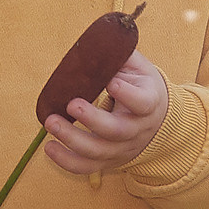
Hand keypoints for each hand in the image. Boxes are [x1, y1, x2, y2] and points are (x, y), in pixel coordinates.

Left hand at [43, 50, 168, 174]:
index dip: (128, 95)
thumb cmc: (142, 87)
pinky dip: (66, 162)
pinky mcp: (108, 160)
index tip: (111, 82)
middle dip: (92, 119)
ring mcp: (122, 148)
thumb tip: (95, 41)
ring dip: (72, 139)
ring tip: (51, 123)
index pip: (143, 102)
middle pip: (117, 131)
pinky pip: (87, 167)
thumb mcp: (139, 68)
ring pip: (98, 151)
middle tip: (71, 104)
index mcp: (149, 103)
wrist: (158, 120)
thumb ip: (120, 56)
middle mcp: (137, 129)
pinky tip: (49, 148)